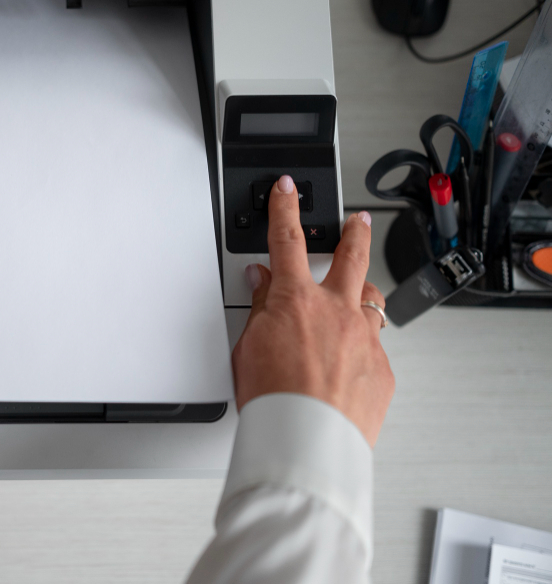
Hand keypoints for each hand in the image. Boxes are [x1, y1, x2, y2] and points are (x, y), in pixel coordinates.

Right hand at [232, 175, 393, 445]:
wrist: (306, 442)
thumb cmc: (273, 400)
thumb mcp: (248, 346)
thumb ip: (261, 309)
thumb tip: (263, 284)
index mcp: (297, 301)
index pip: (288, 240)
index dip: (286, 208)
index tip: (287, 189)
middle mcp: (338, 312)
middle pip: (352, 256)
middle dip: (355, 232)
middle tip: (358, 220)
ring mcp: (365, 340)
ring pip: (373, 302)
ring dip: (364, 294)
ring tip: (358, 298)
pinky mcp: (382, 371)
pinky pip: (375, 348)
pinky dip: (361, 349)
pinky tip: (349, 363)